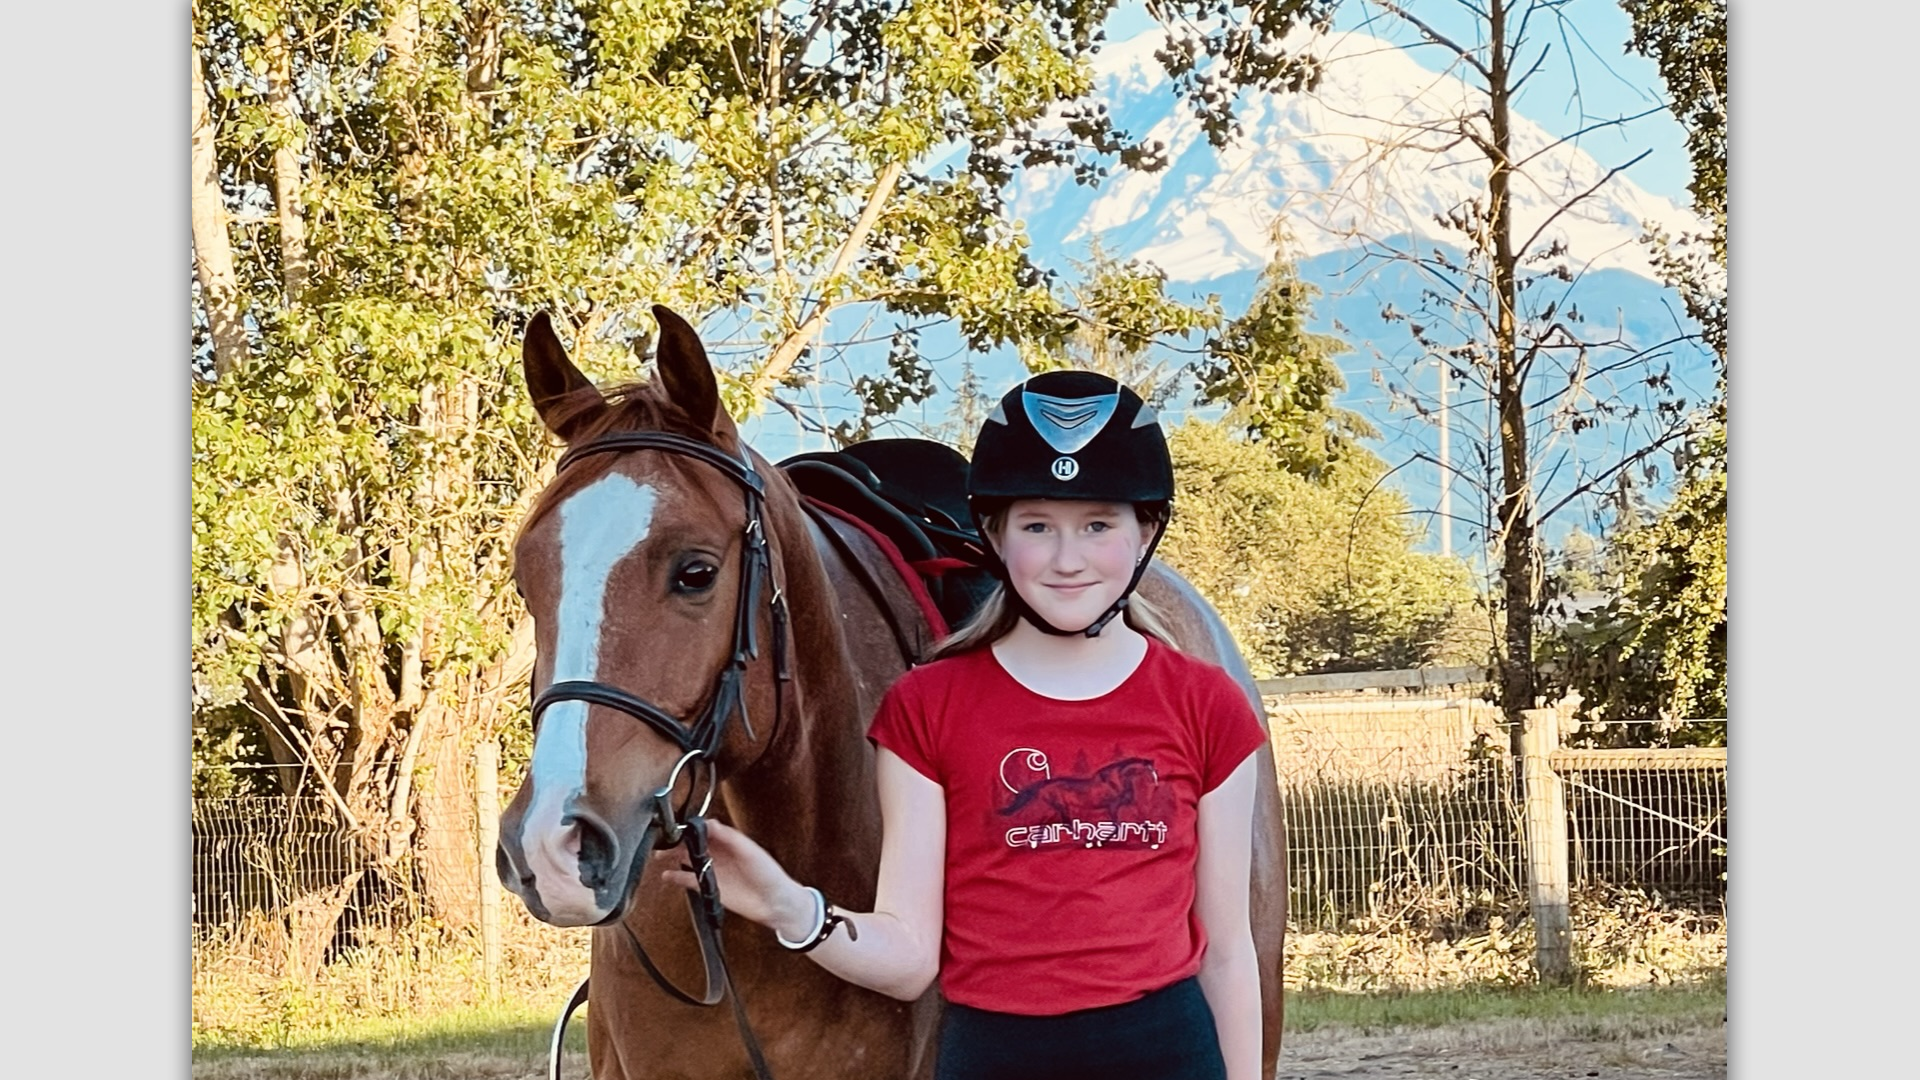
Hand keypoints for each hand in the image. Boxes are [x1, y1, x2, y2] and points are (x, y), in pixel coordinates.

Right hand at [654, 820, 813, 939]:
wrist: (775, 903)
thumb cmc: (769, 874)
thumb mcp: (751, 851)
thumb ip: (730, 838)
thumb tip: (711, 823)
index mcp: (729, 842)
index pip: (705, 829)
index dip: (690, 827)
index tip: (676, 825)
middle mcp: (719, 854)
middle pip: (693, 844)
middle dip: (677, 841)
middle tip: (661, 840)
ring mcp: (714, 871)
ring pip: (688, 860)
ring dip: (674, 856)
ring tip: (658, 854)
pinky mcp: (711, 888)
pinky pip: (690, 880)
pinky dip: (677, 878)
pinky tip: (666, 876)